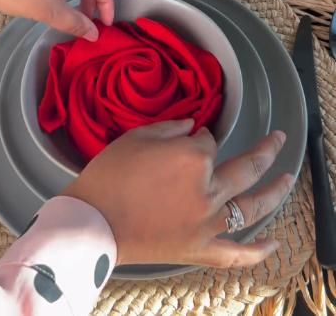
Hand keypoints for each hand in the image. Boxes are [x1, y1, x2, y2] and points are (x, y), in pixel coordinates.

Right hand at [63, 121, 292, 266]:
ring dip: (275, 190)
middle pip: (246, 166)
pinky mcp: (200, 248)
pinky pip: (236, 252)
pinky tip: (275, 241)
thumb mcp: (136, 137)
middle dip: (265, 150)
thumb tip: (192, 126)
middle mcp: (208, 188)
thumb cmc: (109, 175)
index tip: (185, 140)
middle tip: (278, 139)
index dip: (197, 138)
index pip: (208, 141)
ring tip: (288, 177)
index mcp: (193, 157)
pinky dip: (258, 250)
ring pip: (251, 205)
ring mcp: (207, 222)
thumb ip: (171, 127)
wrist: (91, 222)